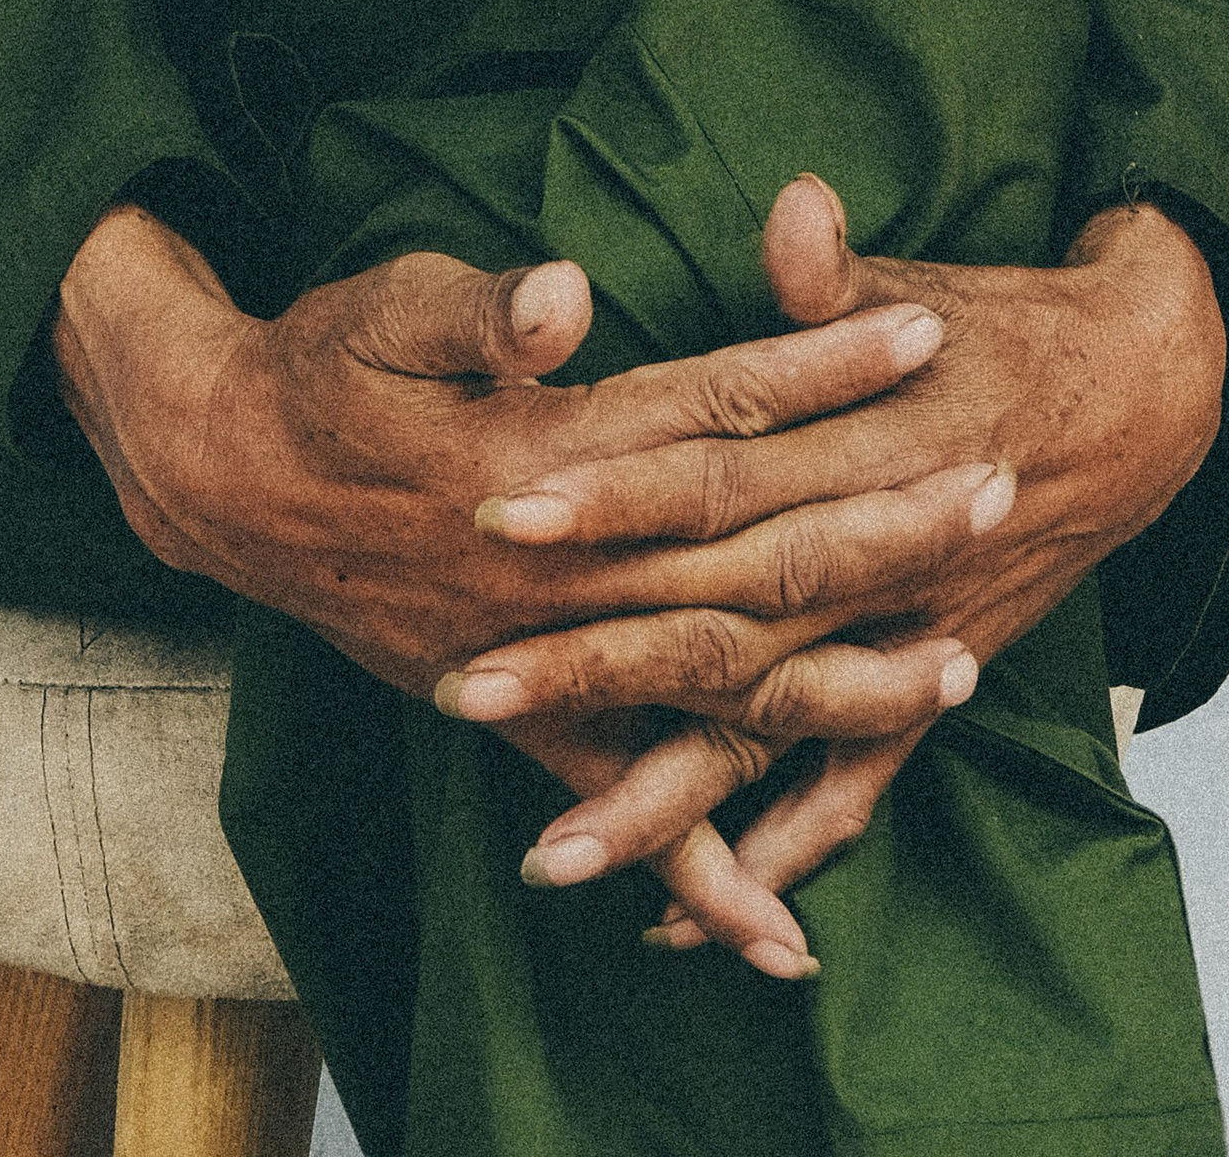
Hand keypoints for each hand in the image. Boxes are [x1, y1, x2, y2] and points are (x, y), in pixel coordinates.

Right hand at [51, 202, 972, 972]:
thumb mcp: (385, 304)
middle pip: (751, 552)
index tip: (927, 333)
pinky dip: (694, 869)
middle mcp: (559, 571)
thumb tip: (563, 299)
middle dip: (882, 524)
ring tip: (962, 674)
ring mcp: (544, 657)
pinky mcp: (518, 715)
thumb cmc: (321, 366)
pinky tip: (774, 930)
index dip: (822, 369)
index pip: (716, 410)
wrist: (226, 478)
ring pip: (716, 680)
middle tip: (1002, 490)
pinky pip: (621, 803)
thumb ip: (479, 307)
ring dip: (840, 680)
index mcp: (543, 457)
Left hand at [445, 177, 1227, 941]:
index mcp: (863, 444)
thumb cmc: (999, 324)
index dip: (614, 495)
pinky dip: (778, 855)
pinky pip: (851, 786)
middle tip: (465, 689)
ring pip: (768, 725)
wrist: (1141, 398)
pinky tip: (691, 914)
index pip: (717, 474)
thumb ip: (836, 272)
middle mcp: (880, 555)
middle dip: (592, 660)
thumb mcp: (920, 279)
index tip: (505, 512)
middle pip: (718, 617)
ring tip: (549, 853)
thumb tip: (790, 206)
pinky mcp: (931, 680)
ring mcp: (906, 634)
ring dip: (663, 792)